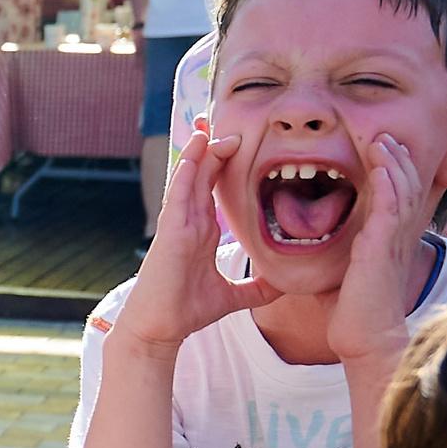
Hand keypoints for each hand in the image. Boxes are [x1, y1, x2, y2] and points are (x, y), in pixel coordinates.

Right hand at [121, 122, 275, 351]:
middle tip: (221, 118)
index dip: (223, 161)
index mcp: (201, 230)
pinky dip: (186, 171)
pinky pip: (178, 194)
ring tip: (209, 125)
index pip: (213, 186)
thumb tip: (286, 285)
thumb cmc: (187, 311)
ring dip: (199, 151)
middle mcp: (189, 221)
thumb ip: (257, 288)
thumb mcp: (233, 296)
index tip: (238, 139)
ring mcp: (178, 224)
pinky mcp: (170, 232)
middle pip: (201, 173)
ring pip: (189, 177)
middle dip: (211, 146)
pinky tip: (196, 152)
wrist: (160, 329)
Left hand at [329, 128, 431, 366]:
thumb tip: (312, 248)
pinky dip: (388, 180)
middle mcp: (397, 236)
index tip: (380, 151)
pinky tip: (381, 161)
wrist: (364, 339)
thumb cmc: (352, 312)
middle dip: (395, 157)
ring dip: (392, 160)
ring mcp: (394, 240)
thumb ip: (336, 256)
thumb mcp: (343, 274)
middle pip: (405, 185)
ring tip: (382, 138)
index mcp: (389, 240)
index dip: (392, 172)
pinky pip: (391, 205)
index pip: (396, 196)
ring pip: (402, 188)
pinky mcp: (384, 246)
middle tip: (384, 134)